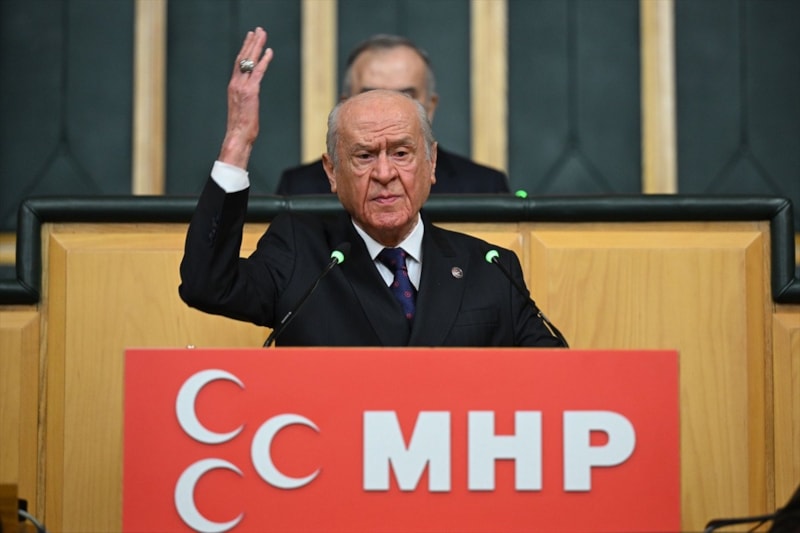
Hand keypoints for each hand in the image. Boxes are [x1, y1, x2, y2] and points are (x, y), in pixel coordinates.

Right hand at [218, 27, 273, 168]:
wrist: (238, 136)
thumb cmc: (241, 127)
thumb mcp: (242, 108)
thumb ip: (246, 98)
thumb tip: (251, 97)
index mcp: (233, 86)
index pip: (238, 63)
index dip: (244, 49)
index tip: (249, 38)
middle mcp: (235, 84)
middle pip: (243, 57)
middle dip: (251, 42)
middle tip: (257, 31)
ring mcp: (242, 87)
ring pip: (249, 61)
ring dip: (257, 46)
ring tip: (262, 34)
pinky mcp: (251, 92)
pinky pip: (258, 72)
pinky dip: (264, 61)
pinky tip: (269, 52)